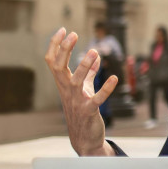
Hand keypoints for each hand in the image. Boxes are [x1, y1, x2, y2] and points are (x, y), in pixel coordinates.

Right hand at [43, 28, 115, 156]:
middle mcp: (66, 91)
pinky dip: (105, 89)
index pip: (53, 62)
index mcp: (63, 84)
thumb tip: (96, 56)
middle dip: (65, 50)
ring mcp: (77, 102)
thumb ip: (89, 73)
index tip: (62, 29)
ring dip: (84, 66)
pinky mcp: (89, 112)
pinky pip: (96, 99)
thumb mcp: (84, 89)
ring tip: (93, 52)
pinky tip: (114, 78)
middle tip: (73, 34)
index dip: (56, 46)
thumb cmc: (83, 111)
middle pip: (59, 67)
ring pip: (76, 81)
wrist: (85, 139)